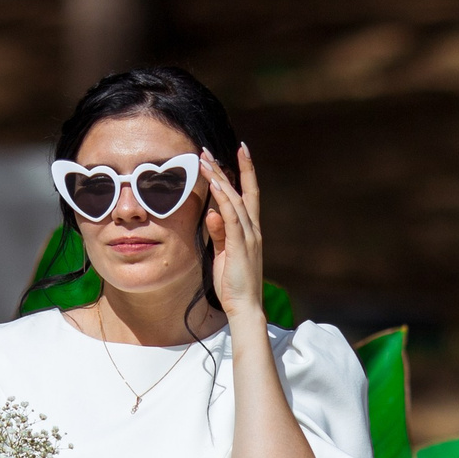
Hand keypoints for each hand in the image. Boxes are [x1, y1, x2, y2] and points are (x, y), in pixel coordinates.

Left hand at [200, 144, 264, 327]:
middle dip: (227, 169)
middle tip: (209, 151)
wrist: (245, 306)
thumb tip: (211, 213)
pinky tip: (216, 186)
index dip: (245, 173)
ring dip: (220, 179)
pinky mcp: (241, 245)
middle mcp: (253, 229)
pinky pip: (232, 217)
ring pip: (235, 200)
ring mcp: (249, 236)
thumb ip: (219, 233)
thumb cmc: (234, 283)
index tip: (238, 152)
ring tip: (205, 161)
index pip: (248, 195)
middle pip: (242, 191)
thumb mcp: (224, 253)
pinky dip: (224, 200)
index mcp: (250, 231)